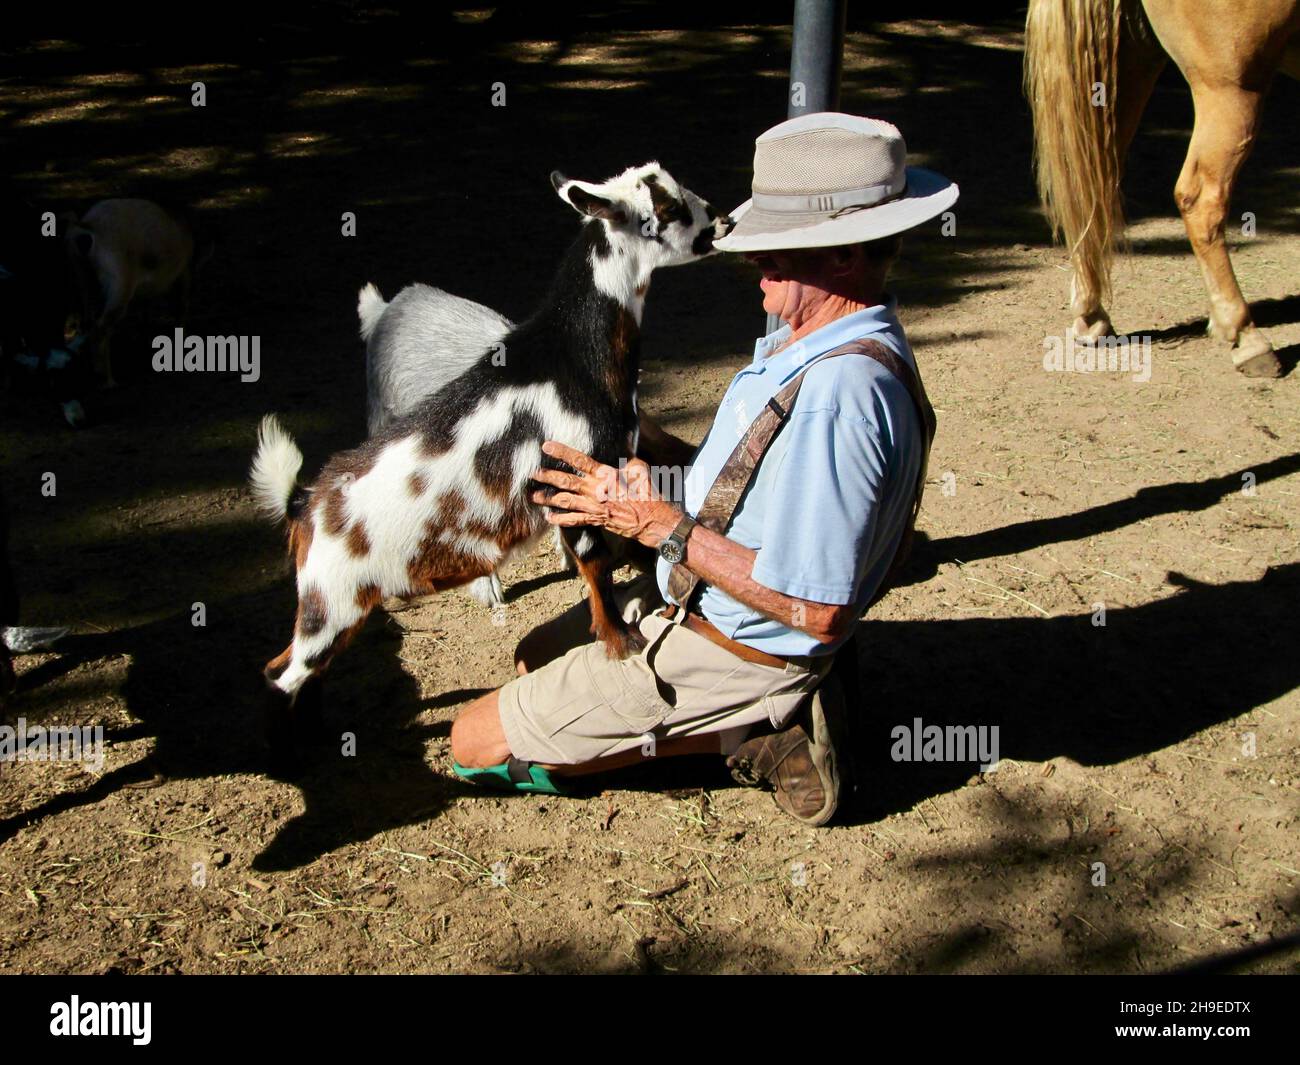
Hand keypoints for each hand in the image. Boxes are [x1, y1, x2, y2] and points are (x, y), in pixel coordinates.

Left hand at [531, 441, 680, 548]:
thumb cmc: (649, 493)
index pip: (580, 460)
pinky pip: (574, 520)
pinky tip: (549, 517)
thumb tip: (624, 447)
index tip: (546, 446)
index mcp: (606, 474)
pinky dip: (560, 519)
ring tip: (534, 496)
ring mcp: (595, 506)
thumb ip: (627, 458)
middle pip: (567, 481)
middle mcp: (597, 490)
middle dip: (548, 477)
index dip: (562, 452)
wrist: (653, 520)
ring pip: (566, 501)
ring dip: (548, 498)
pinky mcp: (597, 520)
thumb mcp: (640, 469)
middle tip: (533, 473)